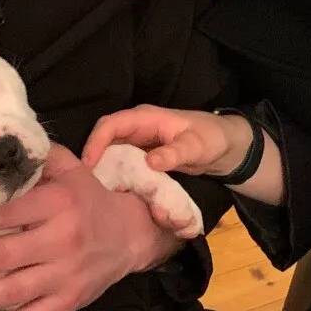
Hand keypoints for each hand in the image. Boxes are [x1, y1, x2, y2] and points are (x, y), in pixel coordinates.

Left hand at [0, 144, 180, 310]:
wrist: (130, 234)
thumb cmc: (86, 197)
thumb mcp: (68, 167)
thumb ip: (32, 159)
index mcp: (58, 203)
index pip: (7, 214)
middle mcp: (62, 241)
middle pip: (2, 256)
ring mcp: (65, 276)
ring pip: (11, 293)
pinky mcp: (68, 302)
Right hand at [83, 105, 247, 177]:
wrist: (224, 146)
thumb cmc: (211, 139)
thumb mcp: (197, 147)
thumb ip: (175, 153)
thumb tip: (150, 162)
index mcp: (146, 118)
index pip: (112, 125)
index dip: (96, 142)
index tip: (88, 166)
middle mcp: (137, 128)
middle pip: (104, 138)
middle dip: (93, 158)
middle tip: (86, 184)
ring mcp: (138, 142)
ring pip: (111, 152)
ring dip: (103, 169)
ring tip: (96, 190)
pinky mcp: (141, 156)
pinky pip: (122, 163)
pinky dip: (115, 175)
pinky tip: (113, 191)